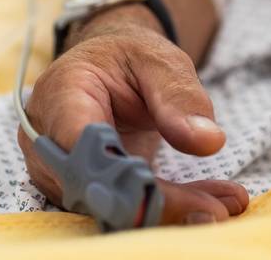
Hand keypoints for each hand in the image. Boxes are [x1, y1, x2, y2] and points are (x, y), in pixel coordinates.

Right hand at [17, 3, 247, 224]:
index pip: (80, 146)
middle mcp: (47, 139)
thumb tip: (208, 141)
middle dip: (158, 203)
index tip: (175, 191)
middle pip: (95, 186)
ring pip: (109, 206)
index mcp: (62, 94)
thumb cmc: (129, 59)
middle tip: (218, 208)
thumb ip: (180, 97)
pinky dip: (164, 209)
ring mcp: (57, 170)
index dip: (122, 175)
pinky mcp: (78, 189)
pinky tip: (208, 204)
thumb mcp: (160, 62)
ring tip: (223, 204)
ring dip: (167, 211)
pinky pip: (118, 208)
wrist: (109, 69)